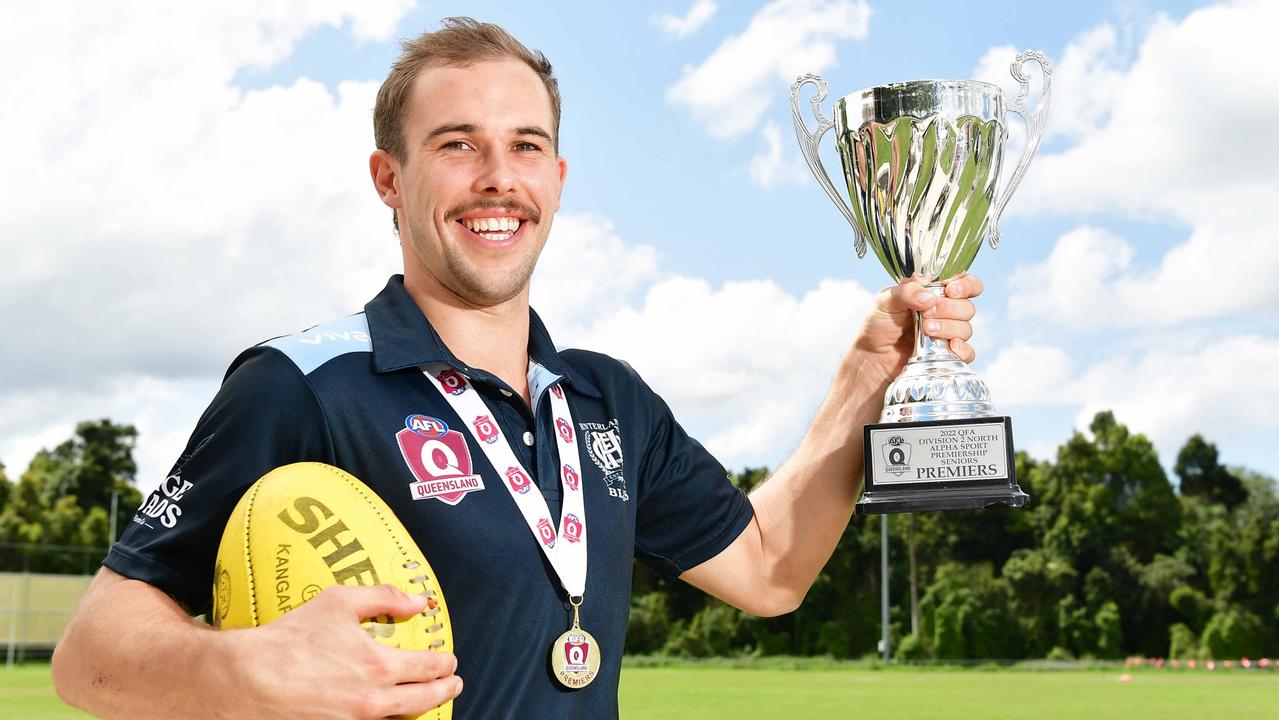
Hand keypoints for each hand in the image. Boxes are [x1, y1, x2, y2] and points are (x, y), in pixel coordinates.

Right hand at [230, 584, 461, 718]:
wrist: (248, 679)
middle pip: (424, 700)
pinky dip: (389, 718)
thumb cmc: (292, 638)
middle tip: (453, 684)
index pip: (428, 667)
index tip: (450, 661)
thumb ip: (385, 597)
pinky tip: (390, 712)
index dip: (445, 664)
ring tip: (426, 700)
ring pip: (401, 718)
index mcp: (380, 665)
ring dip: (419, 709)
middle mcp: (372, 700)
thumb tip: (420, 601)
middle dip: (444, 690)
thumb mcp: (340, 602)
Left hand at [852, 273, 983, 387]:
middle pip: (967, 307)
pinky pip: (967, 353)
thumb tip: (929, 297)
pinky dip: (963, 350)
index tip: (950, 290)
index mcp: (934, 293)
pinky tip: (950, 347)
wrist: (870, 357)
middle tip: (927, 314)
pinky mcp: (947, 355)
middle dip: (949, 308)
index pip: (965, 283)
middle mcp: (945, 312)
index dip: (966, 285)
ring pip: (966, 329)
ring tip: (926, 330)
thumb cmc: (877, 325)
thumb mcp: (885, 301)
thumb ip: (906, 292)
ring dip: (949, 328)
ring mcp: (948, 334)